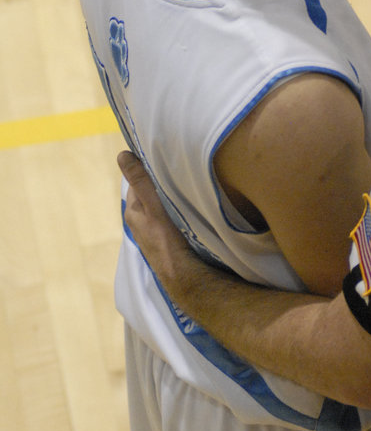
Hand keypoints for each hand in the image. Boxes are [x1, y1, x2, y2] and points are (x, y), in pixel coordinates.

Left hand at [118, 151, 202, 301]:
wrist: (184, 275)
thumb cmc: (167, 240)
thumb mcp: (153, 206)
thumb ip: (140, 182)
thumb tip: (122, 155)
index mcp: (132, 212)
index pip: (137, 182)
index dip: (149, 170)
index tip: (164, 158)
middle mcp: (140, 223)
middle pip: (150, 195)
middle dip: (161, 184)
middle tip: (179, 170)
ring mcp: (154, 233)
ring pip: (161, 207)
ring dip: (170, 198)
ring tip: (186, 186)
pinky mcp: (167, 241)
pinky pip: (170, 219)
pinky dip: (177, 211)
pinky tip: (189, 209)